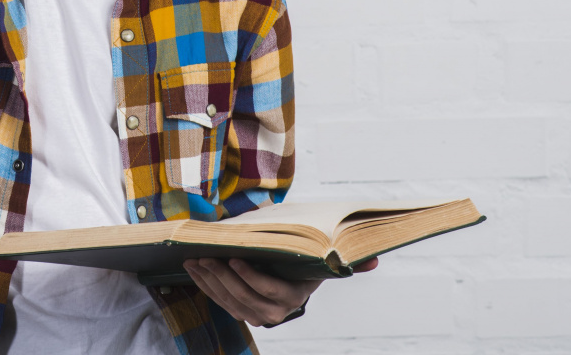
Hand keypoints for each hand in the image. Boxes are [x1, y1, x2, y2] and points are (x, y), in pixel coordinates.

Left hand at [183, 256, 378, 326]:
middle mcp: (276, 311)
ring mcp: (257, 314)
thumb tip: (375, 260)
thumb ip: (350, 263)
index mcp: (295, 297)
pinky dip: (206, 286)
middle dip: (223, 277)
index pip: (270, 290)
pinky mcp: (242, 312)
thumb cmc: (305, 262)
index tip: (235, 258)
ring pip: (230, 301)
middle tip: (207, 256)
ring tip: (196, 260)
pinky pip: (222, 301)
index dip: (251, 277)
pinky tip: (195, 269)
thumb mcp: (323, 260)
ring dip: (210, 281)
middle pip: (245, 297)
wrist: (293, 277)